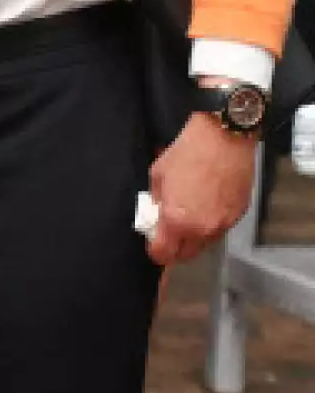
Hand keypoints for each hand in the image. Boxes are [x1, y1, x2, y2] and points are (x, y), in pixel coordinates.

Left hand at [146, 112, 259, 264]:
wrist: (225, 136)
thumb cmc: (188, 152)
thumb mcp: (158, 175)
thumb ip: (155, 201)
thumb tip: (154, 216)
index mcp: (177, 221)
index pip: (163, 254)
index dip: (155, 250)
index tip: (153, 241)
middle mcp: (202, 229)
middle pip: (185, 255)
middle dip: (175, 248)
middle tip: (170, 233)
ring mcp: (223, 223)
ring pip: (205, 244)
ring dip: (194, 238)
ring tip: (190, 217)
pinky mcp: (239, 214)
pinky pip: (221, 229)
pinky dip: (212, 224)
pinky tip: (208, 206)